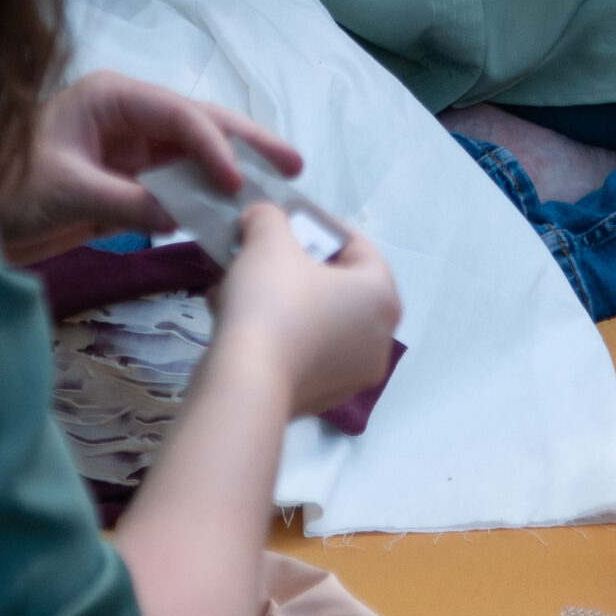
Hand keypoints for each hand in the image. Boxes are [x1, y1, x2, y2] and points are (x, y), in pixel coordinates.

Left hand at [0, 71, 302, 264]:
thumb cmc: (2, 185)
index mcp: (111, 97)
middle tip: (293, 165)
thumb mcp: (63, 191)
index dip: (213, 147)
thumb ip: (124, 200)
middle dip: (246, 143)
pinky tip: (232, 216)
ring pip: (193, 155)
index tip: (238, 183)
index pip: (178, 114)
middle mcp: (128, 115)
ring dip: (231, 173)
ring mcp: (130, 147)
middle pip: (198, 123)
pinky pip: (176, 185)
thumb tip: (181, 215)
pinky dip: (204, 199)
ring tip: (277, 191)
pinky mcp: (127, 179)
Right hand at [212, 202, 401, 419]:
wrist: (246, 383)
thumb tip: (262, 218)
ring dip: (278, 298)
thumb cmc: (272, 301)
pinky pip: (300, 351)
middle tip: (262, 251)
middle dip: (293, 264)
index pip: (356, 246)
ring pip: (314, 319)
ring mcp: (352, 375)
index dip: (317, 225)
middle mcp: (379, 338)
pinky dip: (273, 332)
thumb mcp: (268, 240)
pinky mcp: (321, 398)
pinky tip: (233, 316)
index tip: (285, 219)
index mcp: (382, 296)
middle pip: (335, 285)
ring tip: (237, 281)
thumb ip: (270, 217)